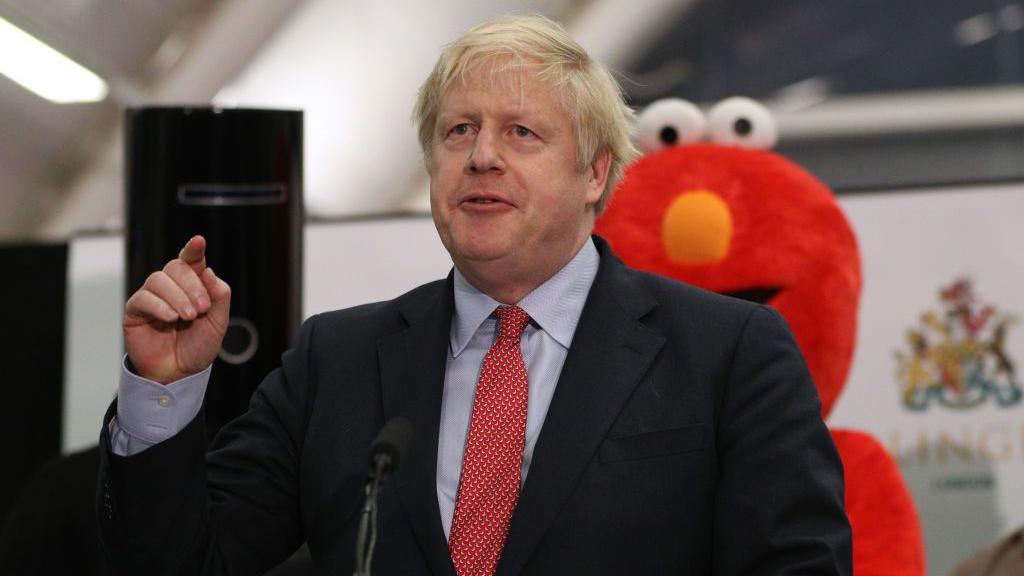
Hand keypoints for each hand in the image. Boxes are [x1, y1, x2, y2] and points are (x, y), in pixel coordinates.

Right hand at [123, 235, 230, 383]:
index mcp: (193, 285)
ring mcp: (152, 297)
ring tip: (188, 316)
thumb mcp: (217, 322)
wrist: (179, 373)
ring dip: (177, 296)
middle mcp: (171, 287)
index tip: (198, 241)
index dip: (194, 250)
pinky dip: (159, 306)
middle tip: (202, 307)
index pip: (192, 260)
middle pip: (177, 267)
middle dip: (192, 285)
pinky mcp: (135, 311)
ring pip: (159, 280)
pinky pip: (143, 298)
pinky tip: (170, 318)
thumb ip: (218, 296)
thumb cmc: (198, 346)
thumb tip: (208, 271)